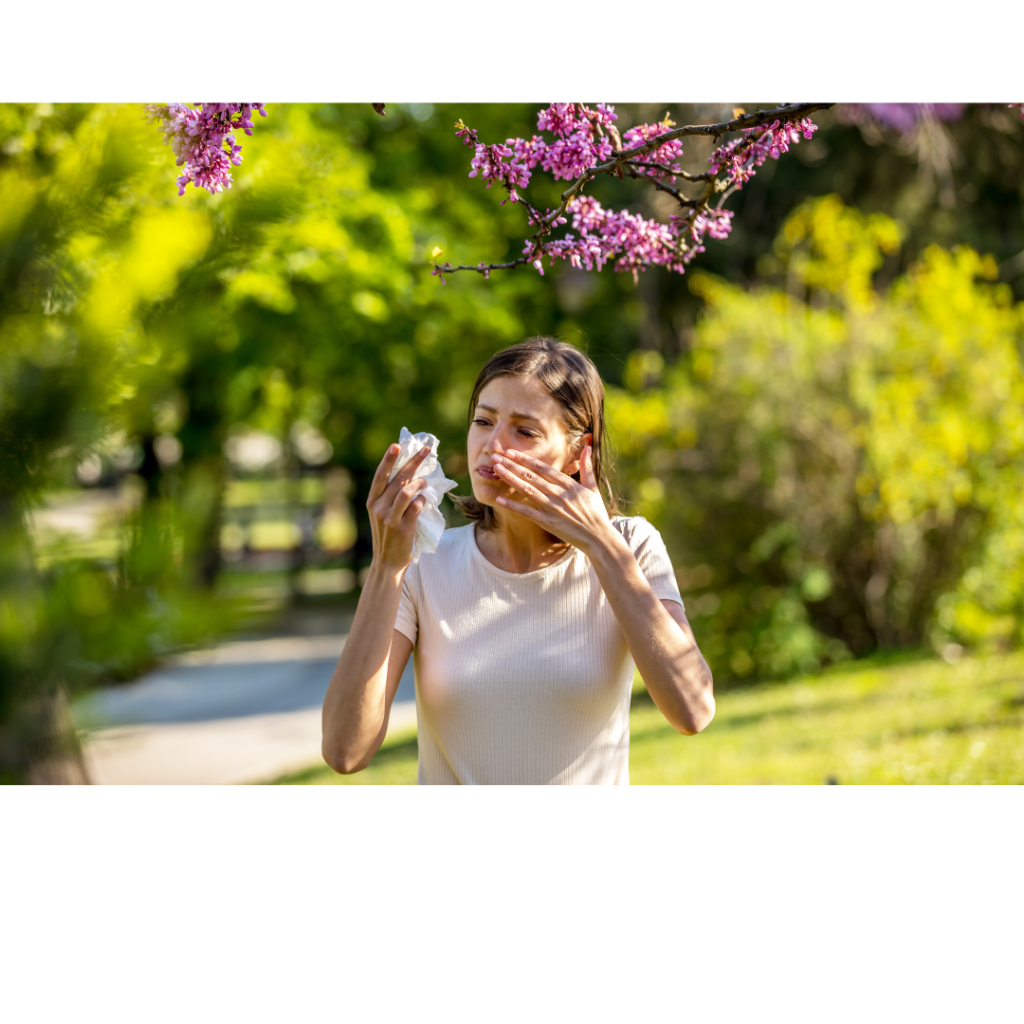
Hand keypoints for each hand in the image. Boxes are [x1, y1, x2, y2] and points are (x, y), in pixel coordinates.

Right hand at [366, 444, 429, 569]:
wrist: (387, 562)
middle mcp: (378, 508)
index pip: (380, 476)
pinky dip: (422, 500)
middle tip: (426, 451)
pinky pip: (415, 508)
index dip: (388, 459)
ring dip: (419, 483)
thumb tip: (410, 475)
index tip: (397, 445)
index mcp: (372, 501)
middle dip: (413, 462)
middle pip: (398, 479)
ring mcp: (390, 519)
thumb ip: (391, 497)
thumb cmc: (388, 535)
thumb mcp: (382, 514)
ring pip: (406, 492)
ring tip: (425, 481)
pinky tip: (424, 499)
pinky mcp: (403, 529)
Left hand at [491, 446, 615, 554]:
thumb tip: (588, 447)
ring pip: (527, 490)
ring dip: (510, 479)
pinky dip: (513, 506)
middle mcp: (558, 494)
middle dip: (512, 465)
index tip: (512, 452)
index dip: (526, 459)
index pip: (543, 468)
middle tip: (496, 457)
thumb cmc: (596, 513)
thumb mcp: (593, 488)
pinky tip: (499, 499)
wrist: (598, 537)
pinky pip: (527, 512)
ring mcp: (552, 508)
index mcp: (568, 484)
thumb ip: (587, 467)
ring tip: (496, 470)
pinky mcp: (548, 522)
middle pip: (531, 476)